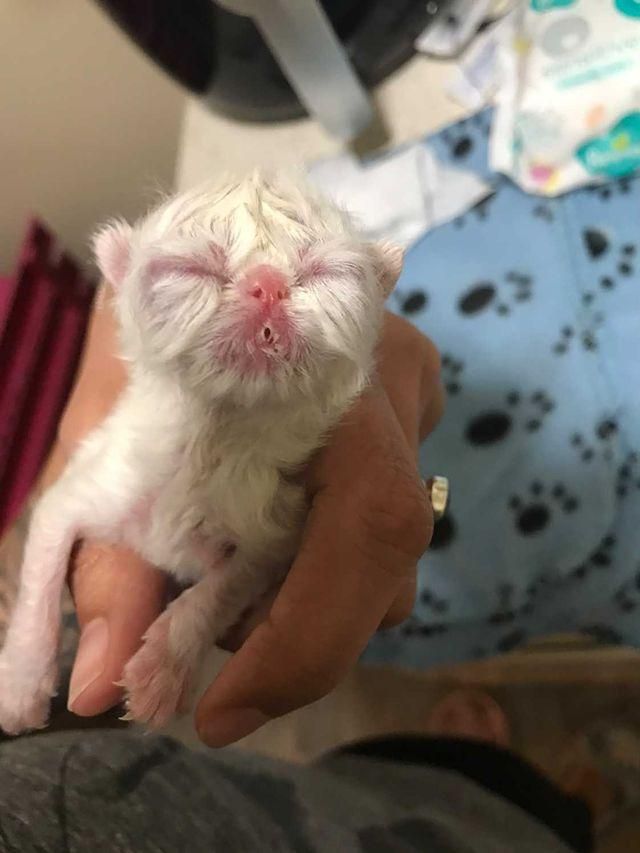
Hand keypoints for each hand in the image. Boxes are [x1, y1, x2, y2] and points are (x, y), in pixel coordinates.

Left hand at [42, 285, 443, 743]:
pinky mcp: (406, 421)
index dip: (309, 636)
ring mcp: (413, 398)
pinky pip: (384, 530)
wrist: (201, 266)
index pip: (367, 519)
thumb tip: (100, 691)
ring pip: (394, 553)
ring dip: (312, 605)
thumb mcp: (108, 442)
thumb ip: (110, 563)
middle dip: (303, 634)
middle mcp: (396, 378)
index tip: (219, 715)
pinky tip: (269, 555)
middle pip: (391, 551)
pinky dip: (323, 573)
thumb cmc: (150, 341)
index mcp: (331, 360)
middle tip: (218, 672)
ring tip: (231, 593)